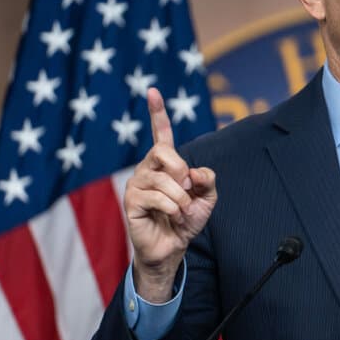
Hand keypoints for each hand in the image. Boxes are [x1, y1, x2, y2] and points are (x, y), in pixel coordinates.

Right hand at [123, 87, 217, 302]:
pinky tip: (171, 217)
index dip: (157, 112)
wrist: (173, 248)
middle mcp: (147, 168)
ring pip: (164, 179)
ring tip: (179, 212)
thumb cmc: (186, 220)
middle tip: (185, 193)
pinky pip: (158, 197)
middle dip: (182, 174)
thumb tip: (194, 172)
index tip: (152, 91)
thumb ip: (208, 180)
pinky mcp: (131, 201)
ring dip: (181, 199)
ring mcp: (136, 183)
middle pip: (165, 152)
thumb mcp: (207, 198)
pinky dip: (172, 209)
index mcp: (164, 164)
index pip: (160, 133)